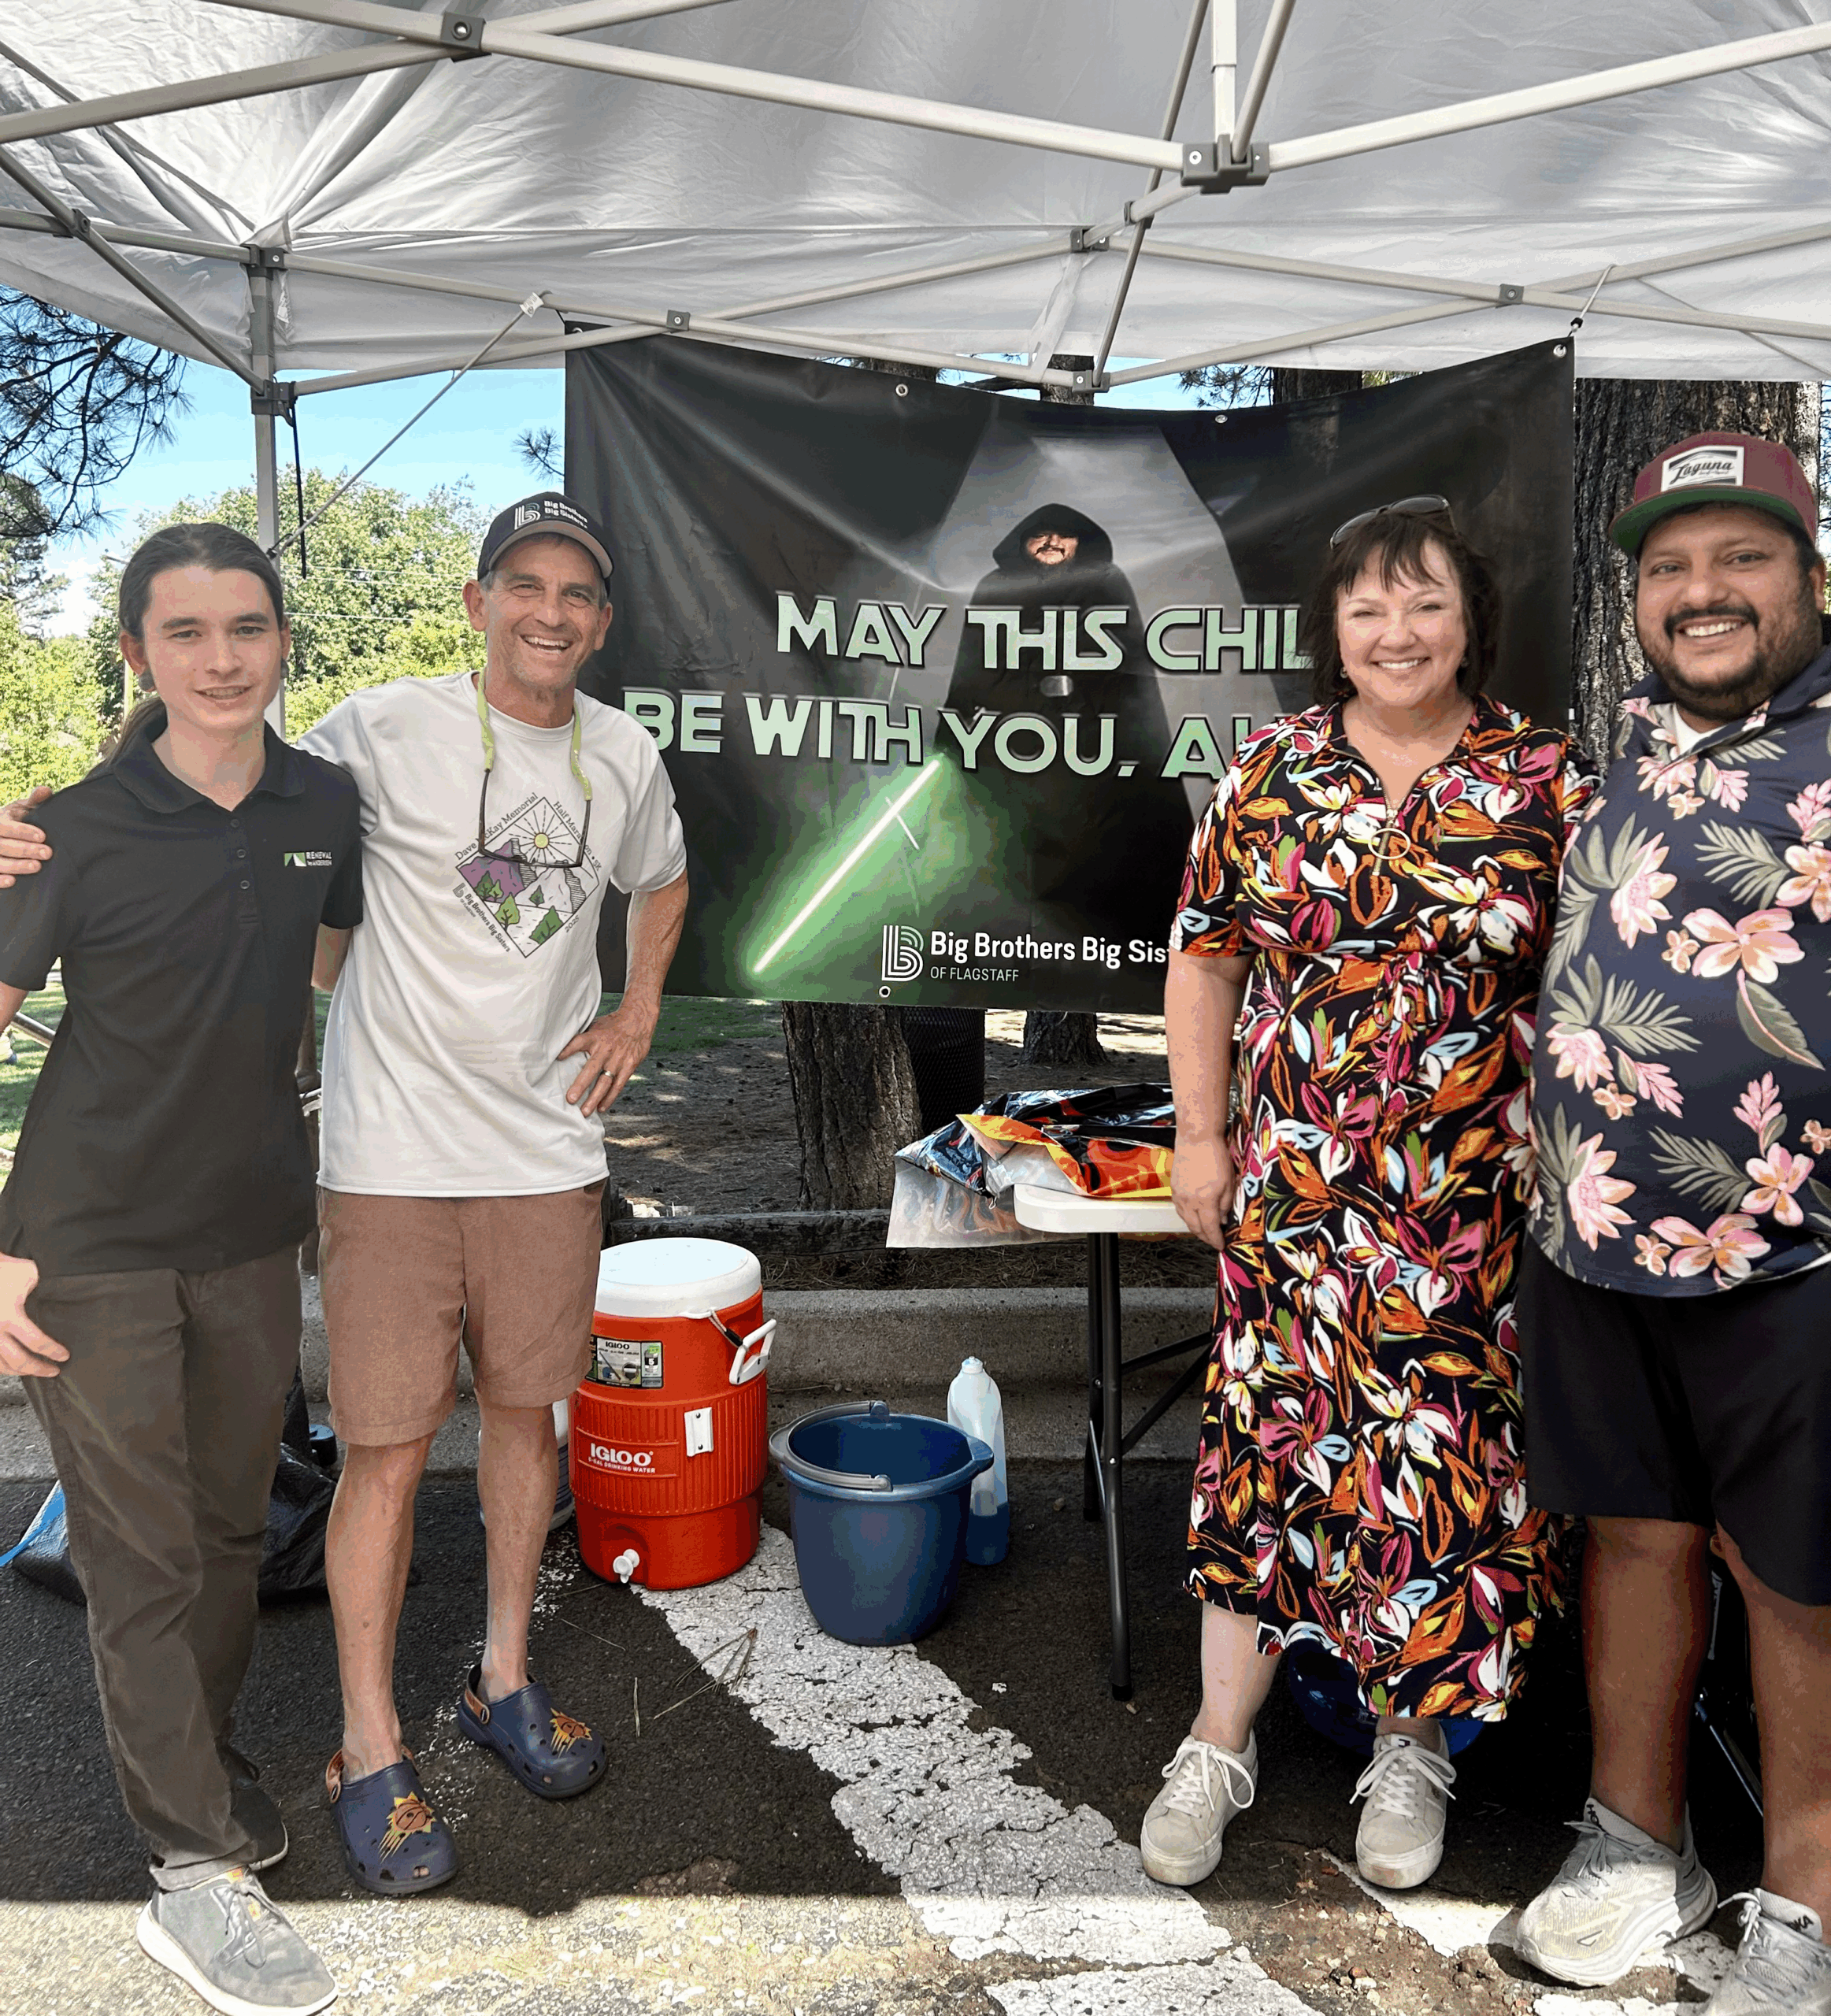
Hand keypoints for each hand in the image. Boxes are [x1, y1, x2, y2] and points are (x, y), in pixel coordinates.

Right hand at [0, 787, 52, 889]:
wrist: (0, 835)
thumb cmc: (14, 822)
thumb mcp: (21, 809)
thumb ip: (34, 801)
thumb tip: (45, 790)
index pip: (3, 826)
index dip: (21, 831)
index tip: (42, 836)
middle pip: (1, 845)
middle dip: (24, 849)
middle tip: (47, 853)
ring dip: (15, 865)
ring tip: (36, 866)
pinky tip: (12, 881)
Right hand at [0, 1253, 65, 1377]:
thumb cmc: (3, 1271)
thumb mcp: (27, 1273)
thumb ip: (45, 1283)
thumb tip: (69, 1289)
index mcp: (10, 1316)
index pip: (35, 1341)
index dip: (52, 1351)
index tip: (64, 1356)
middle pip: (18, 1361)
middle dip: (38, 1369)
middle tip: (53, 1371)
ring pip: (1, 1366)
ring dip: (19, 1372)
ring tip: (34, 1371)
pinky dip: (3, 1367)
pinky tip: (13, 1366)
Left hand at [557, 1000, 657, 1117]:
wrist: (638, 1020)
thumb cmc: (613, 1024)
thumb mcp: (596, 1026)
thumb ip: (583, 1038)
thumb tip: (561, 1047)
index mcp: (595, 1037)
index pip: (578, 1042)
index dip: (567, 1050)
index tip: (557, 1058)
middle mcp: (606, 1049)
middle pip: (591, 1069)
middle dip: (581, 1085)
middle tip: (570, 1099)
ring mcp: (618, 1059)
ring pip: (605, 1082)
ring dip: (594, 1098)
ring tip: (585, 1112)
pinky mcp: (629, 1066)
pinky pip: (618, 1085)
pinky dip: (609, 1098)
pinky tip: (601, 1108)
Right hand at [1171, 1135, 1235, 1250]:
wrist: (1196, 1138)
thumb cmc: (1215, 1156)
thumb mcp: (1229, 1182)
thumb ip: (1226, 1204)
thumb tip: (1223, 1218)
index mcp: (1205, 1201)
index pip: (1210, 1229)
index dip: (1216, 1240)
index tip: (1221, 1245)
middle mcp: (1189, 1201)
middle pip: (1195, 1227)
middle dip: (1205, 1237)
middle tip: (1213, 1240)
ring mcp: (1179, 1194)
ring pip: (1185, 1219)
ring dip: (1195, 1227)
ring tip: (1204, 1230)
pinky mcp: (1174, 1187)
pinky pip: (1179, 1208)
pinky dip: (1186, 1215)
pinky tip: (1193, 1214)